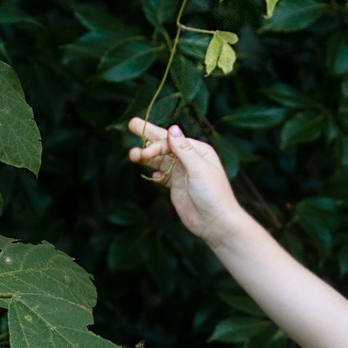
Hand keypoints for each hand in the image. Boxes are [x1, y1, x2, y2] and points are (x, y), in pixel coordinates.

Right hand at [127, 117, 244, 241]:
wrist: (215, 223)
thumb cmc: (213, 194)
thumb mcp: (198, 169)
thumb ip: (183, 149)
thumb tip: (172, 128)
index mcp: (198, 150)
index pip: (172, 140)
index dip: (156, 143)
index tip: (144, 152)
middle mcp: (189, 159)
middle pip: (165, 145)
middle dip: (148, 136)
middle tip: (132, 124)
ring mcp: (182, 172)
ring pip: (160, 160)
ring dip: (146, 157)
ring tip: (132, 155)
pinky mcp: (176, 186)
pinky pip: (162, 175)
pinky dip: (154, 173)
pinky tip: (152, 175)